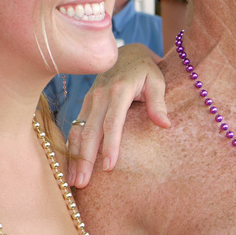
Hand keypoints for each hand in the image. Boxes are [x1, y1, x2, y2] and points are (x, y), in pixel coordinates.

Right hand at [66, 43, 169, 187]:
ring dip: (75, 157)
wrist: (126, 51)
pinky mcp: (85, 104)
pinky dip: (72, 147)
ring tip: (74, 181)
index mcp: (118, 90)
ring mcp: (89, 99)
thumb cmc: (145, 69)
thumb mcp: (157, 80)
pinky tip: (70, 165)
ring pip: (78, 131)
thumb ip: (158, 102)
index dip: (110, 145)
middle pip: (90, 131)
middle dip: (85, 158)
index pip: (112, 122)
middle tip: (82, 183)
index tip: (109, 167)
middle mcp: (99, 95)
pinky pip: (76, 127)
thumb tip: (165, 124)